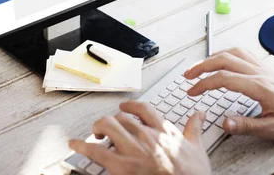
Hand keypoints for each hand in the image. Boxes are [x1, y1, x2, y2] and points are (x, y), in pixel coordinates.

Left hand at [69, 101, 210, 174]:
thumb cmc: (192, 174)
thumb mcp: (197, 148)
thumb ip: (194, 128)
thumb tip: (199, 114)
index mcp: (163, 130)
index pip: (142, 108)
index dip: (130, 106)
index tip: (124, 107)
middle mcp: (146, 136)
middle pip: (121, 117)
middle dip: (112, 121)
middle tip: (108, 128)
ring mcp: (133, 150)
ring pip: (108, 126)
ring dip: (98, 128)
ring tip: (95, 134)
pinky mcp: (122, 166)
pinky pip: (96, 151)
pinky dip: (82, 146)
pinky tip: (74, 144)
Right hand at [183, 48, 273, 141]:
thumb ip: (247, 125)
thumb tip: (224, 123)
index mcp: (258, 86)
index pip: (223, 78)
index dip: (204, 84)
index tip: (192, 91)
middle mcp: (259, 73)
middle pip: (224, 59)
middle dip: (202, 65)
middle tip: (188, 75)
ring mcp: (263, 68)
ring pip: (233, 53)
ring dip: (213, 57)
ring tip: (200, 66)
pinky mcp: (266, 69)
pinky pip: (243, 54)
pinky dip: (227, 54)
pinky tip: (224, 60)